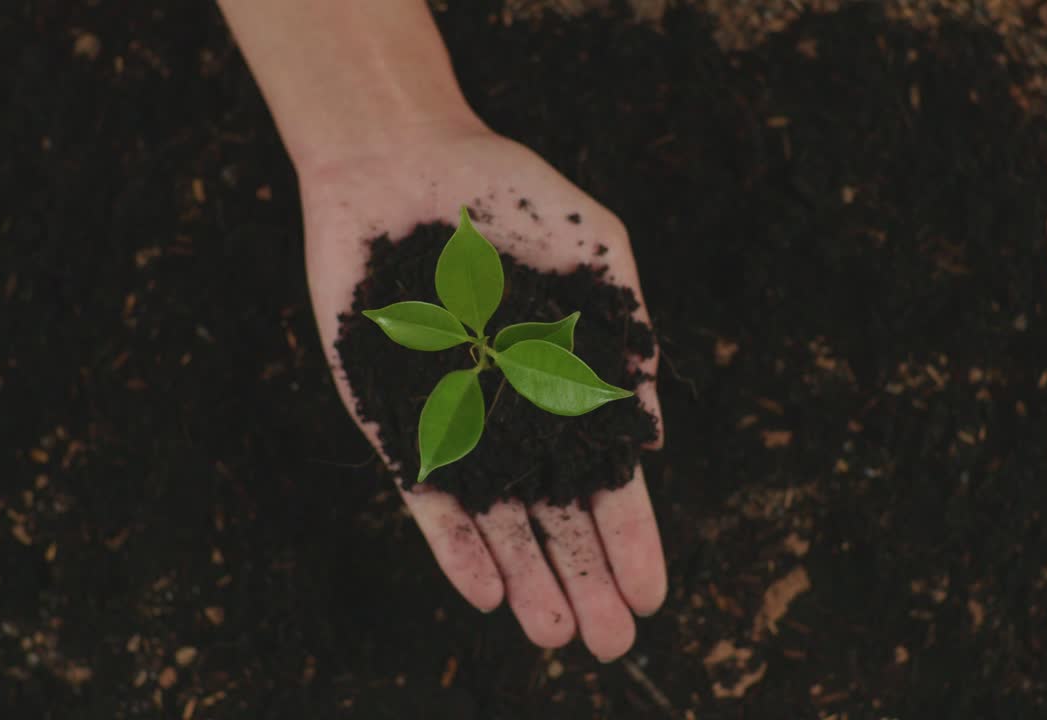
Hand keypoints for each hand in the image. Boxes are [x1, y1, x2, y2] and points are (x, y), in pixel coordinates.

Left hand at [300, 127, 666, 660]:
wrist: (407, 162)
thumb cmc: (513, 195)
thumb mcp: (597, 254)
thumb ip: (626, 341)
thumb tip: (654, 441)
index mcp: (566, 384)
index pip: (605, 479)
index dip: (631, 537)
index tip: (653, 594)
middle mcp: (512, 415)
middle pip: (554, 515)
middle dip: (585, 579)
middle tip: (612, 645)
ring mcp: (452, 421)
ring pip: (494, 519)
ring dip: (526, 578)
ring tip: (556, 638)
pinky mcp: (393, 415)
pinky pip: (425, 490)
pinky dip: (453, 541)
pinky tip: (485, 593)